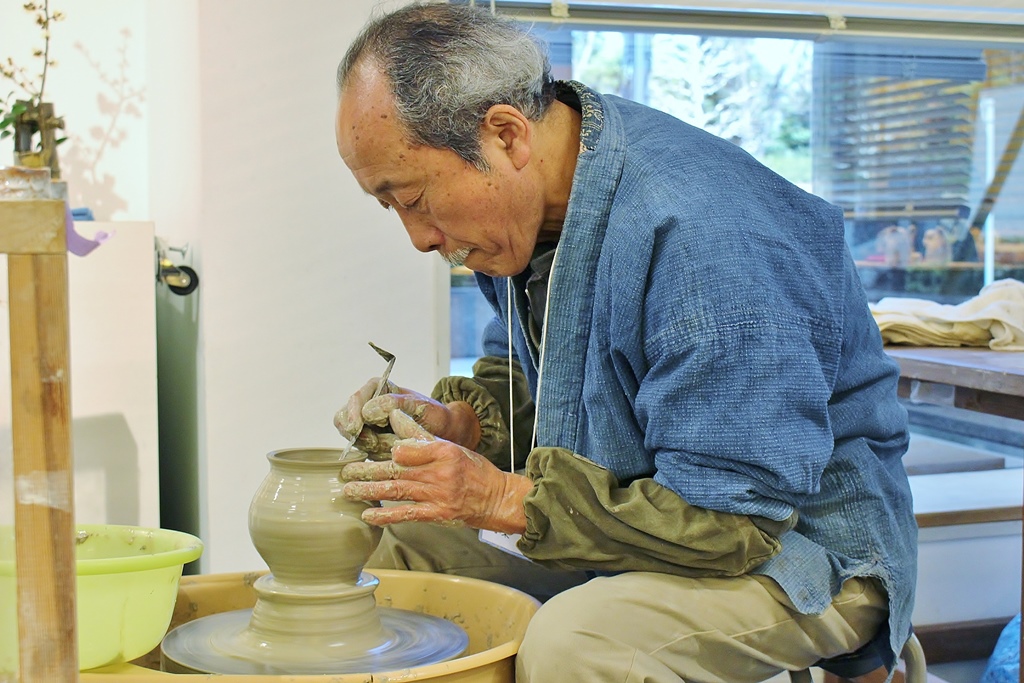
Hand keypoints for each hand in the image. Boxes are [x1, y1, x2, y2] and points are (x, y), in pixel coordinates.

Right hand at [334, 378, 480, 458]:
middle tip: (374, 441)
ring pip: (353, 438)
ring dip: (370, 445)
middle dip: (359, 433)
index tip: (356, 428)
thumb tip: (367, 411)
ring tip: (391, 444)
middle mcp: (369, 405)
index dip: (352, 414)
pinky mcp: (372, 443)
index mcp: (377, 389)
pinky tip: (390, 452)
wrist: (446, 432)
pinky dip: (375, 453)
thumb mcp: (417, 404)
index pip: (355, 400)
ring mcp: (368, 425)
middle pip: (345, 420)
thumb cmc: (434, 414)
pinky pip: (363, 450)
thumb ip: (392, 403)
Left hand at [341, 410, 530, 532]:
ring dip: (369, 492)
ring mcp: (438, 495)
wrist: (496, 498)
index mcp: (443, 451)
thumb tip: (395, 416)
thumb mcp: (450, 446)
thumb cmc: (473, 470)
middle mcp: (439, 472)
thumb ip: (420, 435)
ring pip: (397, 491)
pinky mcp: (437, 514)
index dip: (386, 450)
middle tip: (346, 470)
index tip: (365, 449)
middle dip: (368, 470)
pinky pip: (407, 514)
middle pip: (397, 470)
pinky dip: (386, 516)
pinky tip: (368, 516)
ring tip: (348, 490)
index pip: (408, 447)